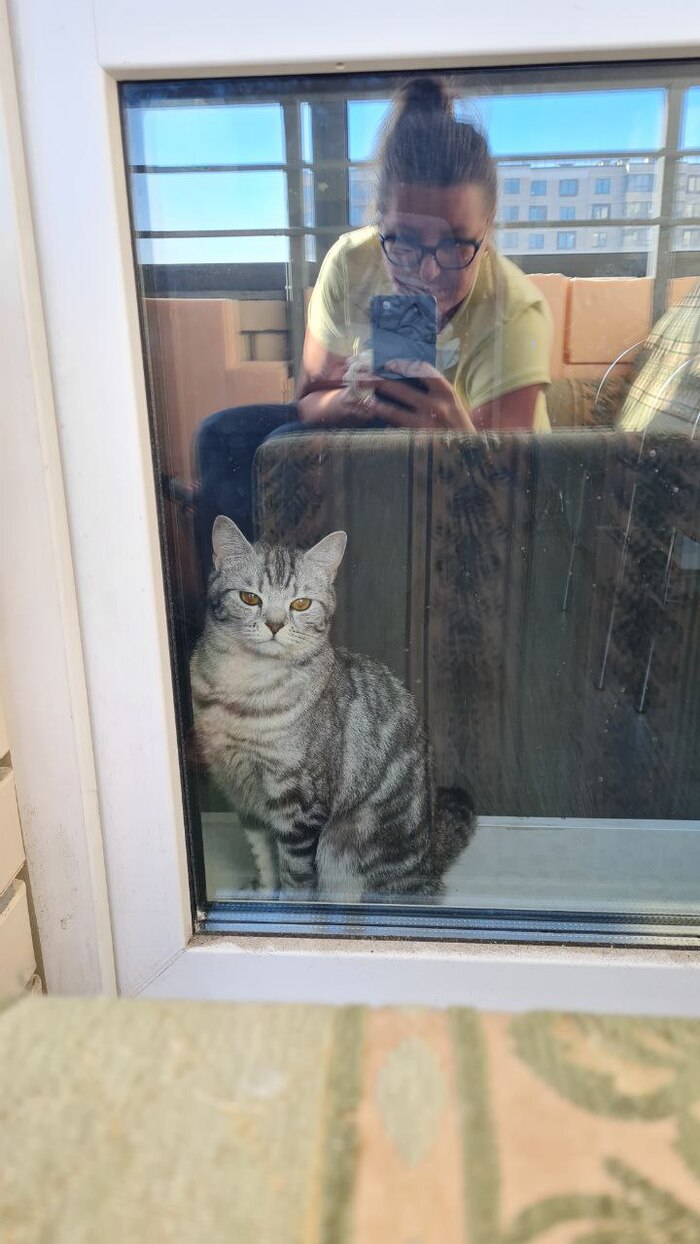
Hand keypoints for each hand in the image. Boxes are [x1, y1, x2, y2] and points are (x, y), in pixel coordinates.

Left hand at [355, 360, 475, 430]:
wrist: (471, 455)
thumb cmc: (460, 428)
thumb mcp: (454, 405)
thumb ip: (436, 393)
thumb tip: (410, 378)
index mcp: (447, 393)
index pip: (422, 371)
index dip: (403, 365)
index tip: (388, 363)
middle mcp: (436, 406)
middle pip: (401, 390)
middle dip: (380, 382)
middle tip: (365, 377)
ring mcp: (426, 425)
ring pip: (394, 412)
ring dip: (377, 405)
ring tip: (367, 400)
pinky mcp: (418, 442)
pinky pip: (397, 431)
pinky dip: (386, 426)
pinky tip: (377, 424)